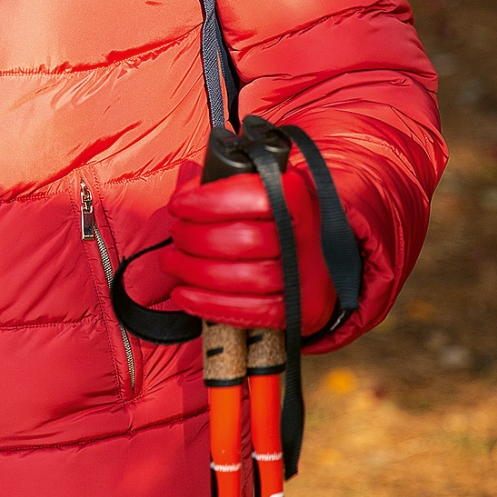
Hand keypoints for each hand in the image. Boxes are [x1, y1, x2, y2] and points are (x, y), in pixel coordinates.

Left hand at [161, 168, 336, 335]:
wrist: (324, 260)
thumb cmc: (279, 219)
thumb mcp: (262, 189)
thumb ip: (224, 185)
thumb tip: (187, 192)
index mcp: (297, 197)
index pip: (256, 196)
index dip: (210, 201)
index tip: (180, 205)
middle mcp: (306, 236)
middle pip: (245, 240)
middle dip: (196, 238)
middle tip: (176, 235)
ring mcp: (304, 276)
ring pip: (243, 277)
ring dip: (195, 271)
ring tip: (172, 261)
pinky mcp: (297, 310)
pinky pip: (249, 311)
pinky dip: (209, 304)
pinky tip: (184, 294)